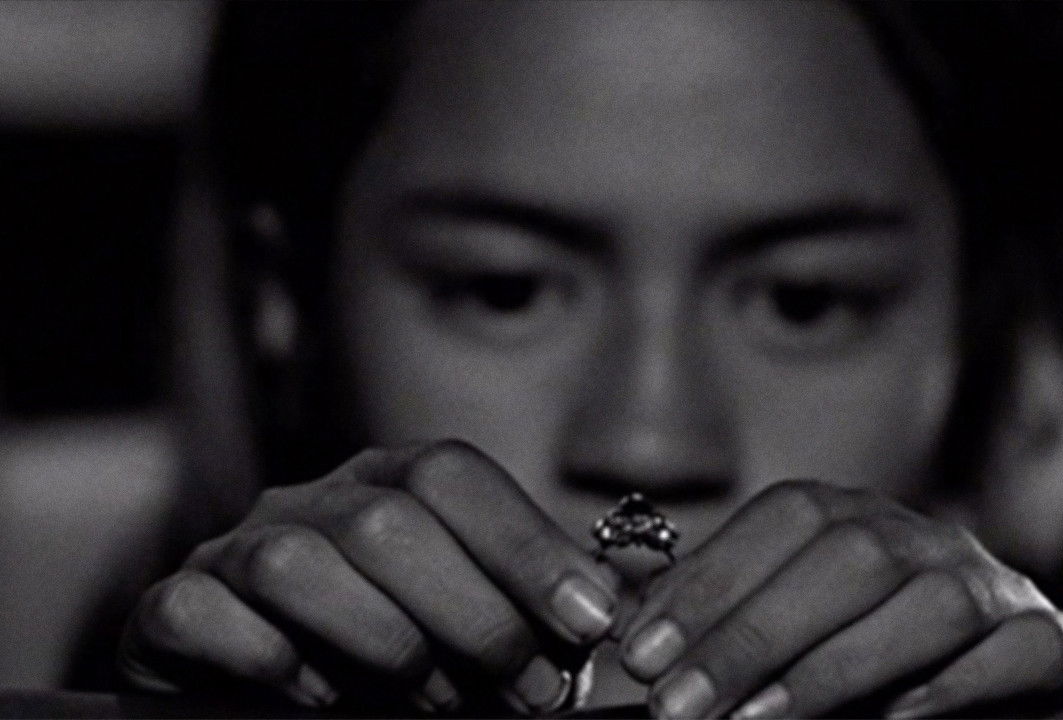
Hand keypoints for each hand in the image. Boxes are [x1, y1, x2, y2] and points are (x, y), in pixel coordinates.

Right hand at [119, 440, 619, 714]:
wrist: (261, 697)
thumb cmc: (383, 660)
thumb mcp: (462, 623)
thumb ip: (519, 607)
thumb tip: (609, 609)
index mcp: (384, 483)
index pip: (453, 473)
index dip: (527, 543)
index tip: (591, 619)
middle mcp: (308, 500)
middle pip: (389, 519)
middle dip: (476, 614)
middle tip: (530, 690)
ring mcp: (233, 550)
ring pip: (299, 562)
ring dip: (386, 642)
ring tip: (436, 702)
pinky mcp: (173, 609)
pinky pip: (206, 613)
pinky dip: (273, 663)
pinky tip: (320, 698)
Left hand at [619, 481, 1062, 718]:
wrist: (1005, 694)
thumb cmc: (870, 666)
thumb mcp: (790, 634)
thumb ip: (724, 619)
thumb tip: (621, 623)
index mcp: (860, 520)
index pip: (783, 520)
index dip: (710, 582)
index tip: (640, 654)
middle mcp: (929, 540)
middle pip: (846, 554)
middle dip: (752, 632)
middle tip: (679, 706)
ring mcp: (996, 588)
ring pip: (928, 601)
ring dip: (834, 665)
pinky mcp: (1057, 646)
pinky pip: (1018, 651)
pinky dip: (955, 687)